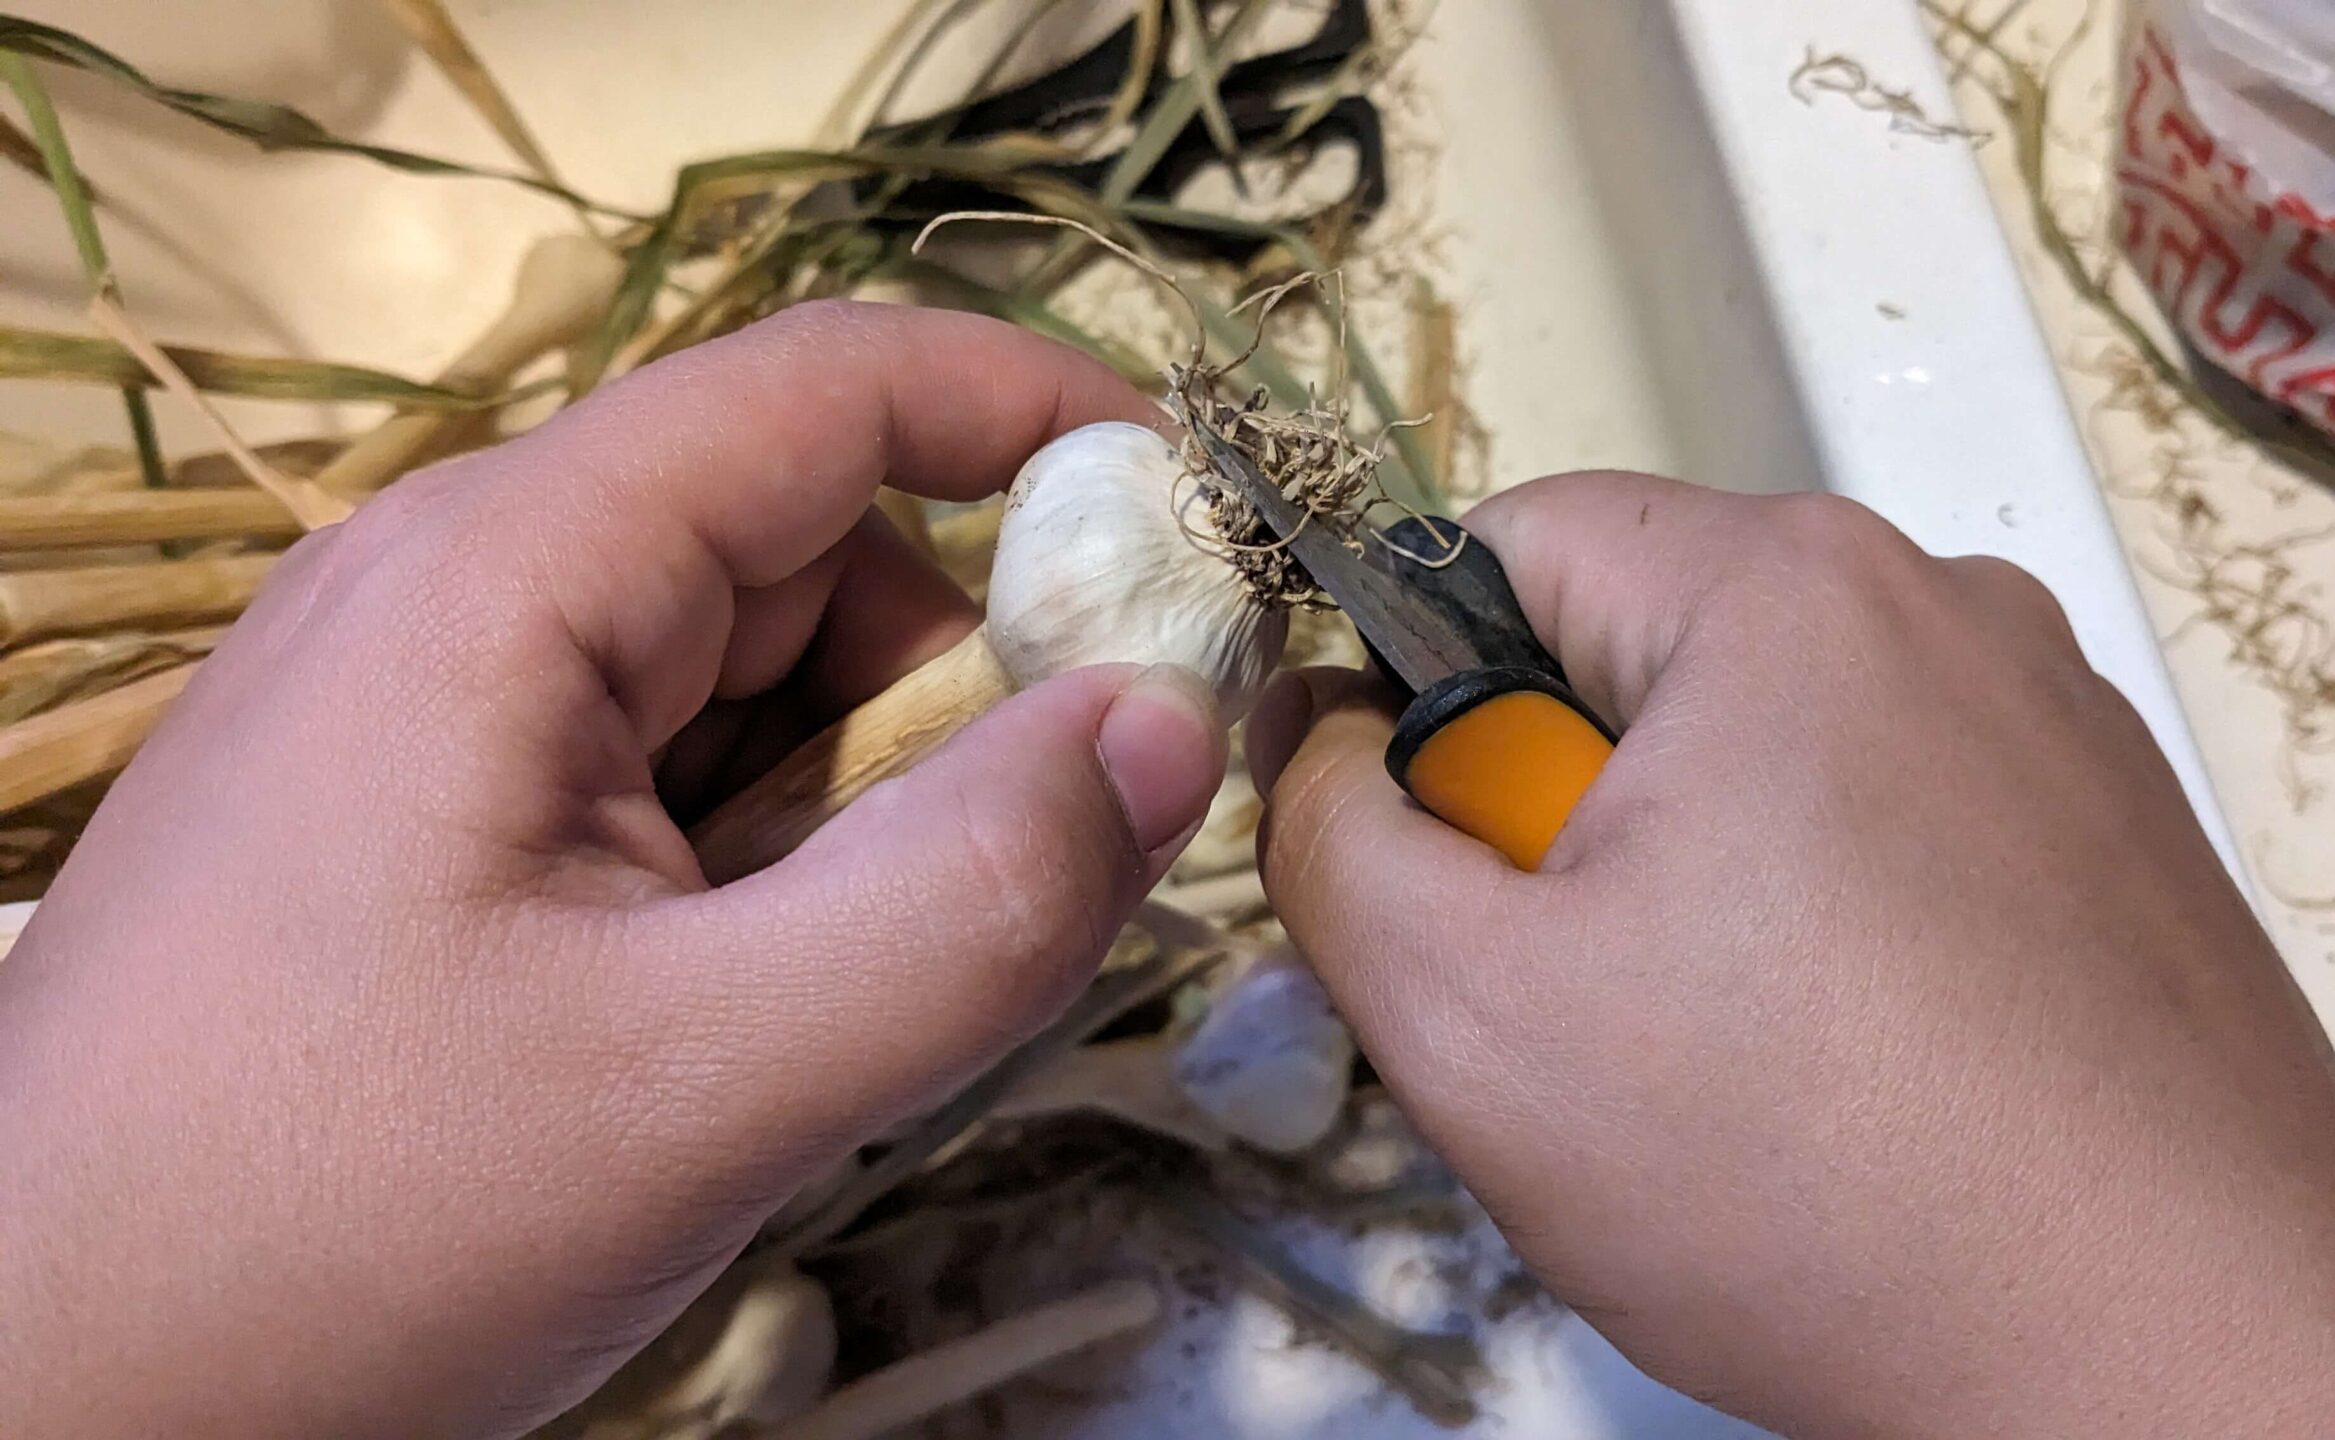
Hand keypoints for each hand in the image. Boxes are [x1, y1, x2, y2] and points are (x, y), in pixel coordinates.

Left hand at [0, 304, 1226, 1437]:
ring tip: (822, 1015)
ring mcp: (427, 709)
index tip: (1204, 529)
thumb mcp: (701, 1087)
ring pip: (744, 688)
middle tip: (1005, 899)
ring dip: (852, 817)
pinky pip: (663, 785)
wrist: (23, 1406)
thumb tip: (1174, 723)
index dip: (1041, 417)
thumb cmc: (327, 1237)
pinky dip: (762, 877)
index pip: (830, 388)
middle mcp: (457, 595)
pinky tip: (729, 1027)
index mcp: (505, 578)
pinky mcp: (419, 819)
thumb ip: (972, 903)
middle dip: (949, 699)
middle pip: (804, 554)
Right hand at [1252, 473, 2334, 1438]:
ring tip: (1714, 1070)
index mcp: (1786, 587)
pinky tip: (1853, 1084)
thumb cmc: (1807, 1172)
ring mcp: (2061, 726)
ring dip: (1692, 880)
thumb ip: (1328, 837)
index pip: (1506, 547)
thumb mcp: (1470, 1014)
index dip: (1406, 690)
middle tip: (1562, 1005)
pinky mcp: (2127, 845)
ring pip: (1774, 755)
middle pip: (1645, 654)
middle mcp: (1947, 606)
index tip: (1406, 859)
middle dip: (1557, 812)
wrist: (2187, 1372)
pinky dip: (1833, 928)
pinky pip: (1902, 830)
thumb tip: (1320, 741)